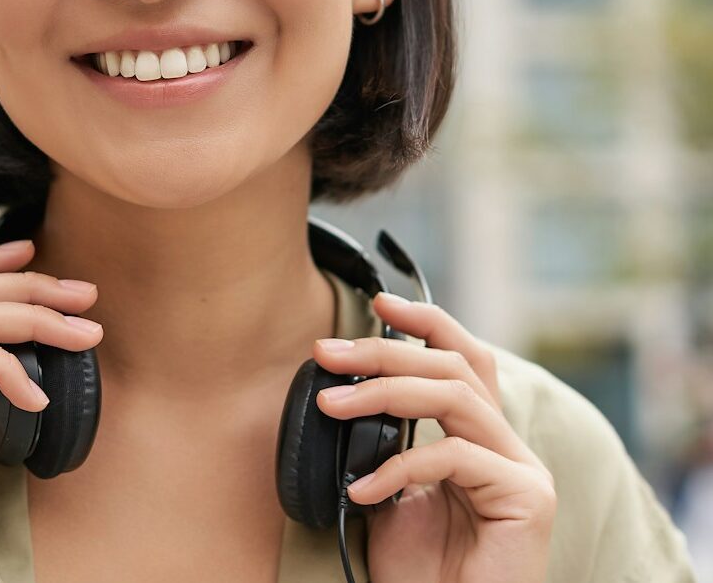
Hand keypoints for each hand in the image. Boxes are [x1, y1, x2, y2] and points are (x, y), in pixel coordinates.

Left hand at [313, 292, 555, 582]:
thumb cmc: (420, 572)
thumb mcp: (390, 490)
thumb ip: (384, 439)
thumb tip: (342, 387)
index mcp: (480, 439)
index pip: (463, 358)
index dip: (426, 323)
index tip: (379, 302)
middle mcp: (509, 447)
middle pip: (453, 367)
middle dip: (385, 351)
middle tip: (328, 353)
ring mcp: (525, 471)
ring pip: (454, 397)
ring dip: (383, 391)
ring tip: (331, 403)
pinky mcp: (529, 499)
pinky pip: (454, 455)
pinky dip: (399, 466)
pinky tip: (362, 488)